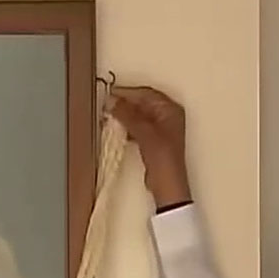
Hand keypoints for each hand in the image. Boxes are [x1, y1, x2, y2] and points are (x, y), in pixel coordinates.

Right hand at [105, 84, 191, 206]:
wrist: (167, 185)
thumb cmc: (163, 159)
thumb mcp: (144, 132)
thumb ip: (127, 114)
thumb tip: (112, 101)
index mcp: (171, 109)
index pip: (147, 93)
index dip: (128, 93)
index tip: (110, 94)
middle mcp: (168, 116)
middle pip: (143, 103)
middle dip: (125, 104)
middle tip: (107, 105)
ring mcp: (161, 129)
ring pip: (139, 115)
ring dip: (125, 115)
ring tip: (109, 116)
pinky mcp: (153, 141)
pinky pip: (138, 127)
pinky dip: (127, 126)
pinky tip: (117, 129)